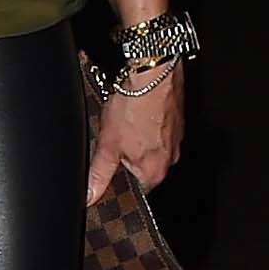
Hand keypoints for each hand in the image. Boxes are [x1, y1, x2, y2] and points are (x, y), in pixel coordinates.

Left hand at [87, 62, 180, 203]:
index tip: (111, 160)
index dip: (120, 174)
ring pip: (151, 146)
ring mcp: (177, 139)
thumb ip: (99, 173)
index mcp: (155, 171)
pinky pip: (160, 129)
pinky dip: (148, 123)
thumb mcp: (107, 144)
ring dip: (138, 137)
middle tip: (117, 137)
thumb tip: (90, 195)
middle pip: (143, 166)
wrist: (152, 74)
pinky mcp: (178, 120)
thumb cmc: (133, 107)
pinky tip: (138, 112)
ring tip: (128, 121)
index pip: (135, 187)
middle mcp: (171, 159)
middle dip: (128, 154)